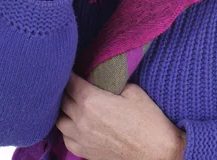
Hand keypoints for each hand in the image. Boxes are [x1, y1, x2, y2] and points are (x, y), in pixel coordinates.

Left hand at [56, 72, 186, 159]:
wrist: (157, 154)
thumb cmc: (148, 121)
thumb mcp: (133, 91)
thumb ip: (112, 82)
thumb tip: (104, 78)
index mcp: (91, 101)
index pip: (69, 82)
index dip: (68, 72)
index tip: (69, 66)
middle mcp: (81, 120)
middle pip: (61, 99)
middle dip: (65, 88)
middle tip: (71, 81)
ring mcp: (80, 138)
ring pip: (59, 120)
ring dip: (63, 109)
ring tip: (71, 102)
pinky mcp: (84, 152)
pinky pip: (65, 137)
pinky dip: (67, 128)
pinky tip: (75, 122)